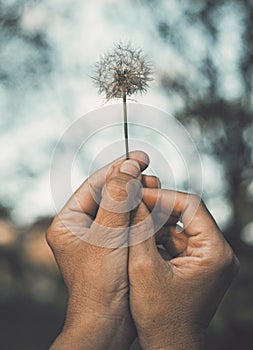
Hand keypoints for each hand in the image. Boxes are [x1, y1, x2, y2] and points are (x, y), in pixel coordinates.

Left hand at [47, 151, 151, 349]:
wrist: (108, 322)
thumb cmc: (100, 283)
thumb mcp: (107, 235)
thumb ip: (117, 199)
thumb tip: (127, 167)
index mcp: (69, 222)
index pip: (95, 185)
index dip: (118, 169)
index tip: (139, 157)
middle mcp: (82, 227)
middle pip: (108, 194)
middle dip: (130, 183)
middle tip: (151, 175)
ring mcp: (98, 237)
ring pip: (121, 207)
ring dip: (138, 197)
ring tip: (156, 187)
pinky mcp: (114, 247)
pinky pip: (129, 223)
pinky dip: (142, 213)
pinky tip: (156, 207)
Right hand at [129, 190, 239, 349]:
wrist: (169, 346)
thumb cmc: (159, 317)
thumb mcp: (143, 268)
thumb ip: (139, 229)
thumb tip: (132, 198)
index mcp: (215, 252)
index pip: (191, 205)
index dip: (162, 196)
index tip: (136, 194)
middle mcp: (219, 252)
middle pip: (187, 213)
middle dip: (157, 208)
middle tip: (131, 203)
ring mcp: (210, 258)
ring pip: (180, 225)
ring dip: (156, 222)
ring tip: (132, 219)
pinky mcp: (198, 263)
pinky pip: (178, 239)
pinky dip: (158, 236)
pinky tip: (139, 236)